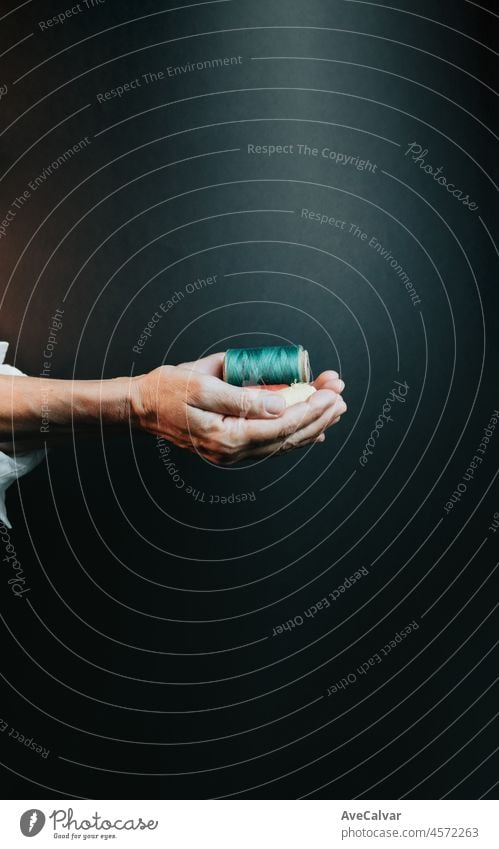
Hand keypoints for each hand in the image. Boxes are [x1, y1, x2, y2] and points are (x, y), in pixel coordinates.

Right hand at [131, 352, 346, 464]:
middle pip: (288, 436)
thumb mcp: (203, 386)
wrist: (143, 405)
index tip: (331, 392)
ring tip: (335, 409)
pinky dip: (294, 435)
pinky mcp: (233, 446)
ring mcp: (234, 452)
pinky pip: (271, 443)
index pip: (282, 425)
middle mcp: (234, 451)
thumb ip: (243, 397)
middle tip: (341, 396)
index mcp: (229, 436)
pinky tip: (314, 430)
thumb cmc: (168, 390)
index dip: (311, 408)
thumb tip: (281, 404)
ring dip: (312, 425)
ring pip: (283, 442)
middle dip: (319, 415)